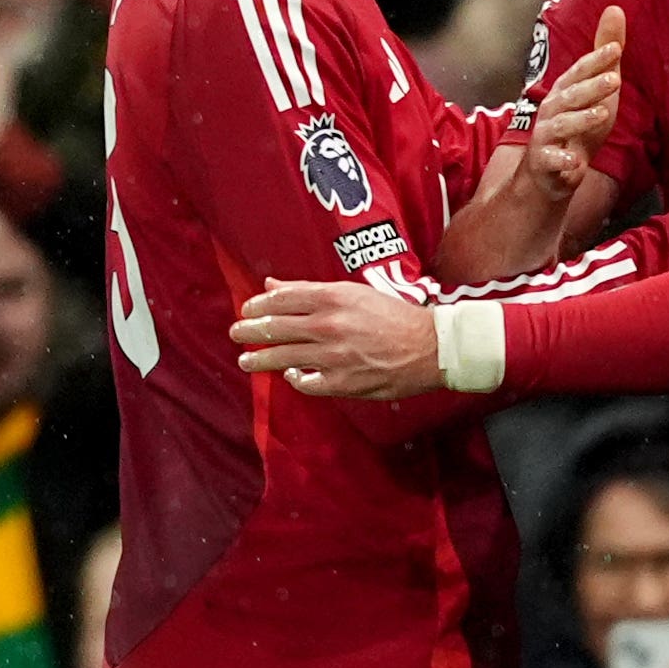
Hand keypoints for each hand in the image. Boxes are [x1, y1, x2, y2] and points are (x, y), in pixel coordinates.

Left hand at [232, 280, 440, 399]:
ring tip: (247, 361)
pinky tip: (290, 375)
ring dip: (260, 359)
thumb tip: (272, 285)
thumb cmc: (395, 316)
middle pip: (276, 328)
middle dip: (250, 331)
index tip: (247, 309)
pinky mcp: (342, 382)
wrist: (431, 347)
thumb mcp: (355, 293)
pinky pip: (306, 382)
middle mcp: (330, 326)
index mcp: (334, 298)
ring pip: (283, 358)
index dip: (258, 305)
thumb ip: (311, 291)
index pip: (282, 299)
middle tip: (237, 334)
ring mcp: (334, 356)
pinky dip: (294, 378)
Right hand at [524, 7, 625, 202]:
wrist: (550, 174)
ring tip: (602, 114)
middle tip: (615, 80)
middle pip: (570, 95)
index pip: (580, 71)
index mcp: (565, 90)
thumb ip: (604, 56)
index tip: (616, 49)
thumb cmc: (577, 126)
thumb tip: (615, 8)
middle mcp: (552, 109)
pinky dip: (563, 160)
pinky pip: (551, 160)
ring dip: (581, 119)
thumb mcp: (596, 90)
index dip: (596, 60)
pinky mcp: (545, 162)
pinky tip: (577, 162)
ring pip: (561, 124)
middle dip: (591, 87)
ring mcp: (546, 136)